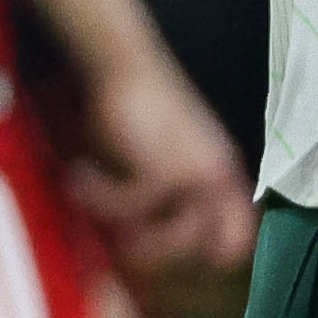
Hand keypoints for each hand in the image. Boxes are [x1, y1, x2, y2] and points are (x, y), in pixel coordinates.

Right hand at [61, 48, 256, 275]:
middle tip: (118, 241)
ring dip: (121, 226)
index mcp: (223, 174)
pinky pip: (129, 207)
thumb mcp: (171, 149)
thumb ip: (176, 188)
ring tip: (91, 205)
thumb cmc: (142, 102)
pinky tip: (79, 177)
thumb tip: (148, 231)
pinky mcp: (163, 173)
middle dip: (154, 253)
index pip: (238, 238)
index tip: (162, 248)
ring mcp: (195, 178)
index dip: (207, 254)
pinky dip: (98, 196)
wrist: (127, 63)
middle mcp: (217, 179)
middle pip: (200, 249)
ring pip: (169, 240)